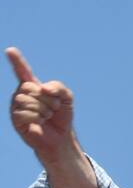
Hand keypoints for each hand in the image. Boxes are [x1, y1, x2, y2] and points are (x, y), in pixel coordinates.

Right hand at [7, 48, 77, 162]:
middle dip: (48, 99)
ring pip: (27, 101)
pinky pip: (25, 113)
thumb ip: (58, 87)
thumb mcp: (66, 98)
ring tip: (48, 115)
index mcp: (32, 86)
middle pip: (31, 88)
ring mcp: (16, 106)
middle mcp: (21, 93)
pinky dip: (38, 118)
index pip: (22, 71)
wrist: (61, 137)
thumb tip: (42, 88)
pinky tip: (40, 122)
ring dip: (44, 109)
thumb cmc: (62, 116)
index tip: (10, 50)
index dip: (17, 61)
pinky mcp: (15, 119)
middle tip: (54, 108)